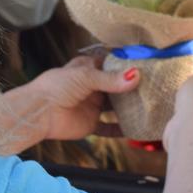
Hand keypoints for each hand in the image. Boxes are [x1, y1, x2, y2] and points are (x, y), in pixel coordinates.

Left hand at [0, 55, 139, 153]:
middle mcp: (92, 87)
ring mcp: (92, 106)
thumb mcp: (86, 77)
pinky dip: (121, 129)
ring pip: (115, 106)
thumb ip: (111, 79)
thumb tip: (136, 76)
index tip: (147, 62)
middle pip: (116, 86)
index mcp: (88, 69)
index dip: (126, 63)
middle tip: (154, 86)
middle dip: (132, 87)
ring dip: (129, 107)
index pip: (111, 63)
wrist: (38, 113)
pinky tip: (136, 130)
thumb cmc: (56, 87)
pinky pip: (109, 128)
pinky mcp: (90, 124)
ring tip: (150, 106)